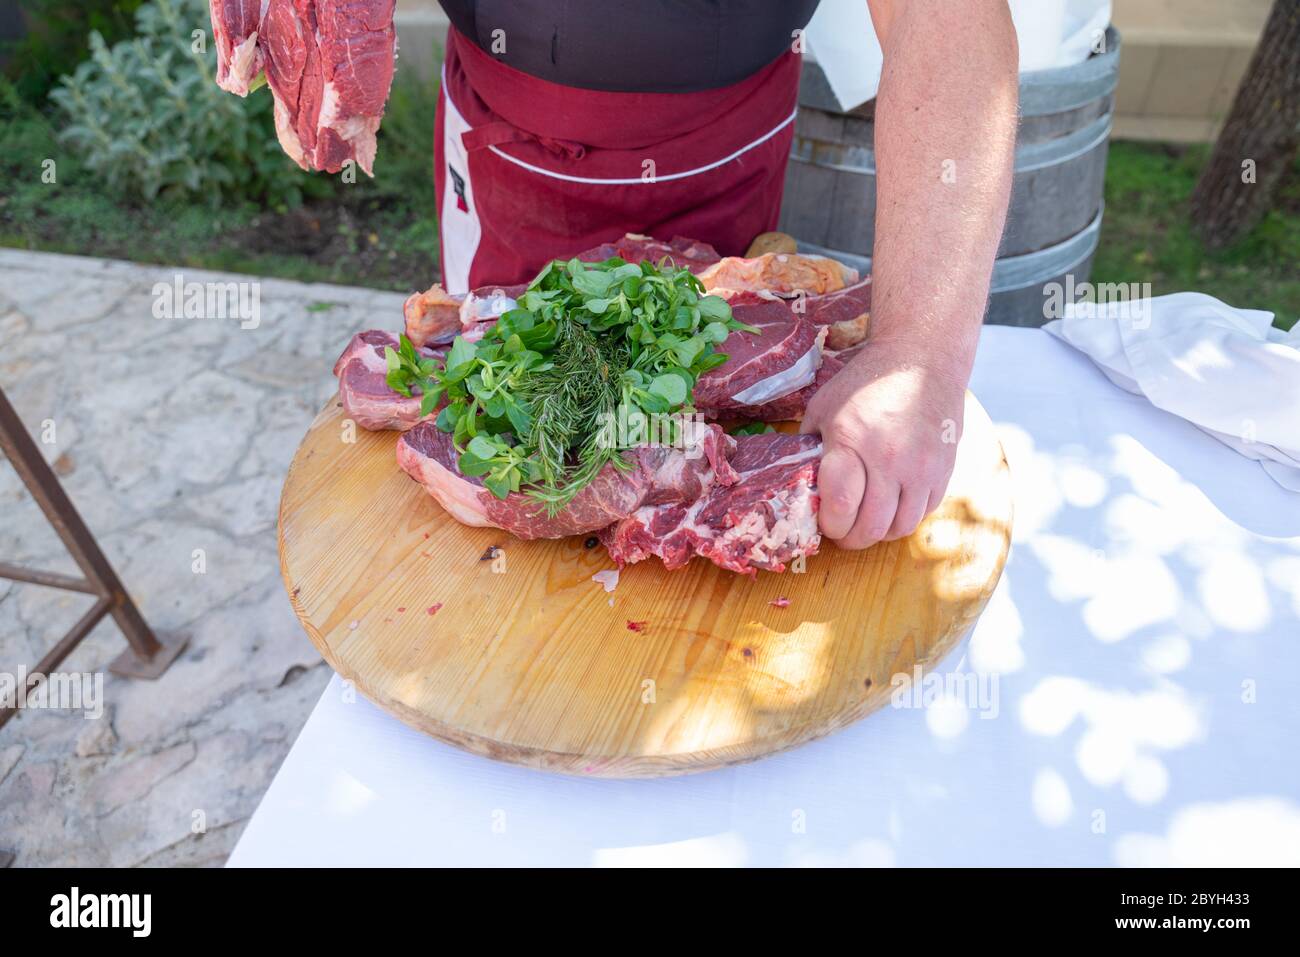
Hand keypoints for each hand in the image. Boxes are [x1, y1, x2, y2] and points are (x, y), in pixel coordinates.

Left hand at [801, 341, 964, 548]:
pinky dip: (905, 516)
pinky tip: (893, 504)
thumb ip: (812, 446)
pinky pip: (923, 512)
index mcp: (851, 441)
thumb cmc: (865, 383)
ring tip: (868, 520)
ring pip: (900, 527)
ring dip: (880, 532)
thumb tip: (801, 483)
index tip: (825, 520)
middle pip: (871, 528)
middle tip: (844, 532)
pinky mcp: (943, 469)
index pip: (840, 507)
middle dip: (851, 539)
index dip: (829, 524)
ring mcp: (921, 467)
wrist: (922, 359)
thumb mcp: (824, 406)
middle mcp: (889, 458)